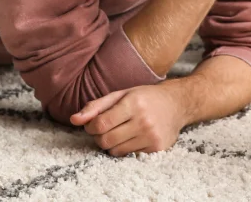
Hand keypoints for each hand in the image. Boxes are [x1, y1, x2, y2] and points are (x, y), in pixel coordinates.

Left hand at [70, 85, 184, 156]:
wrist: (177, 104)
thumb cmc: (145, 97)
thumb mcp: (121, 95)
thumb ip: (95, 106)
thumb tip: (74, 120)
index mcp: (133, 103)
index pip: (100, 124)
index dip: (90, 126)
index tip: (93, 124)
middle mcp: (144, 120)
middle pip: (105, 140)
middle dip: (98, 136)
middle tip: (104, 129)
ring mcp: (151, 136)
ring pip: (115, 151)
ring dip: (111, 143)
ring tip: (119, 131)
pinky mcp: (157, 148)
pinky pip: (129, 155)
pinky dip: (125, 148)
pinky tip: (132, 136)